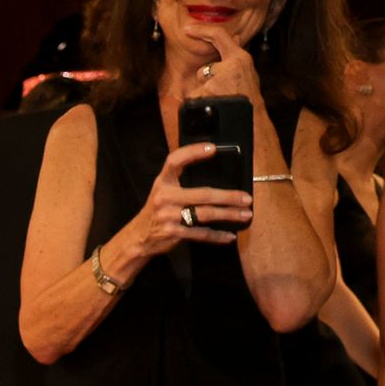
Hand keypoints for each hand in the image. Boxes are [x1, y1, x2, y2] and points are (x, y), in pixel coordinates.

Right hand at [129, 142, 251, 255]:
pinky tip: (229, 235)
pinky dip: (217, 235)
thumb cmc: (158, 210)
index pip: (175, 161)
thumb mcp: (163, 191)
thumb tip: (216, 178)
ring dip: (229, 214)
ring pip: (206, 214)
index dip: (192, 152)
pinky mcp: (173, 233)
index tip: (213, 149)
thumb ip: (181, 182)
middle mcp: (165, 197)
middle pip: (203, 194)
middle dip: (228, 197)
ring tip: (246, 214)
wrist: (138, 237)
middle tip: (246, 198)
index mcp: (163, 182)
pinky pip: (200, 233)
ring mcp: (168, 216)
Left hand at [182, 26, 264, 105]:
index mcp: (240, 59)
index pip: (219, 36)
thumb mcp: (247, 73)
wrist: (252, 123)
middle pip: (204, 70)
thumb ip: (236, 57)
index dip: (202, 31)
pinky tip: (214, 110)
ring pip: (199, 86)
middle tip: (223, 96)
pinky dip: (200, 106)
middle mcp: (229, 66)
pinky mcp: (207, 93)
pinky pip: (195, 99)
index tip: (188, 29)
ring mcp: (217, 80)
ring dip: (205, 96)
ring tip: (222, 103)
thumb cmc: (249, 100)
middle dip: (208, 85)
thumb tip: (235, 37)